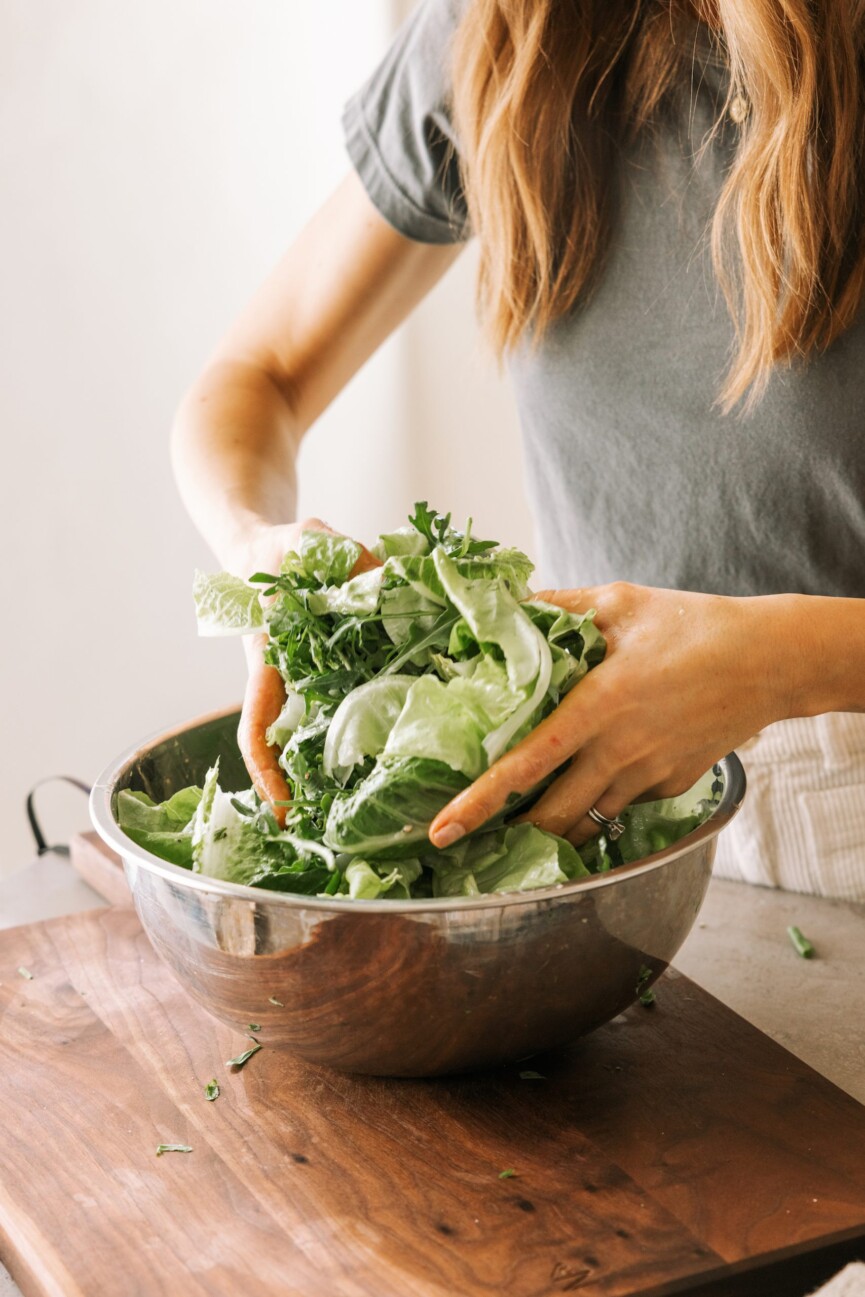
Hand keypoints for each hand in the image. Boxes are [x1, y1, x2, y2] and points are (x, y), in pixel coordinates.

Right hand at [231, 518, 380, 825]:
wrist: (265, 547)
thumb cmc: (278, 548)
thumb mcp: (306, 541)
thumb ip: (343, 556)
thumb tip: (390, 581)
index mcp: (269, 661)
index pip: (257, 725)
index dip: (265, 770)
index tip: (282, 807)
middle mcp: (290, 680)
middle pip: (297, 743)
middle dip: (317, 783)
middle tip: (352, 823)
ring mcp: (312, 678)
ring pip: (329, 728)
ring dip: (353, 759)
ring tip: (396, 793)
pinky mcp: (336, 667)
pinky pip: (357, 697)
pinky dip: (381, 712)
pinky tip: (422, 722)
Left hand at [428, 582, 798, 847]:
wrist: (771, 661)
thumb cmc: (694, 624)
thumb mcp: (620, 602)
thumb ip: (559, 607)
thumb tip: (508, 603)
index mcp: (598, 706)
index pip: (526, 763)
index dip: (481, 801)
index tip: (443, 829)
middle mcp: (618, 751)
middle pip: (552, 816)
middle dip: (512, 836)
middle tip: (474, 841)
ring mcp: (647, 775)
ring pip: (588, 820)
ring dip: (554, 827)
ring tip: (524, 826)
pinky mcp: (671, 786)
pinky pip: (623, 803)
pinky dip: (600, 799)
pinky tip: (595, 778)